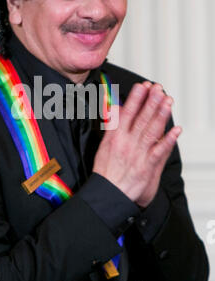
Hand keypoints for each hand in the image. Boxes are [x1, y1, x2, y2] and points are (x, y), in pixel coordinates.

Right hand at [93, 81, 181, 207]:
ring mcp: (138, 154)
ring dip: (161, 114)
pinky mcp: (147, 166)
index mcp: (116, 137)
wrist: (108, 194)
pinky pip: (159, 150)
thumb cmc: (106, 172)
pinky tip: (176, 130)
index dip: (136, 99)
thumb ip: (112, 126)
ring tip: (167, 101)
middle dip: (151, 101)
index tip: (142, 87)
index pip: (127, 113)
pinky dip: (168, 140)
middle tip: (158, 88)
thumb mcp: (103, 145)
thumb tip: (115, 110)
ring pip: (151, 130)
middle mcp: (127, 143)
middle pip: (141, 118)